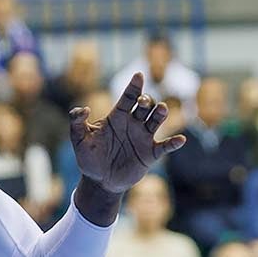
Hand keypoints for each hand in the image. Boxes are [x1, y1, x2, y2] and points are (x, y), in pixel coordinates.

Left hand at [70, 75, 186, 195]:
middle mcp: (133, 124)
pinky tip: (181, 140)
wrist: (99, 182)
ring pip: (156, 120)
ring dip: (160, 114)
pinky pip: (165, 146)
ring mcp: (143, 138)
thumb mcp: (79, 140)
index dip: (134, 86)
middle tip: (143, 102)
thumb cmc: (89, 158)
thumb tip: (84, 108)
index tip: (138, 75)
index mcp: (117, 117)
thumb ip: (76, 122)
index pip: (128, 98)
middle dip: (146, 101)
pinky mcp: (150, 154)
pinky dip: (174, 143)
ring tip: (162, 109)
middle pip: (145, 106)